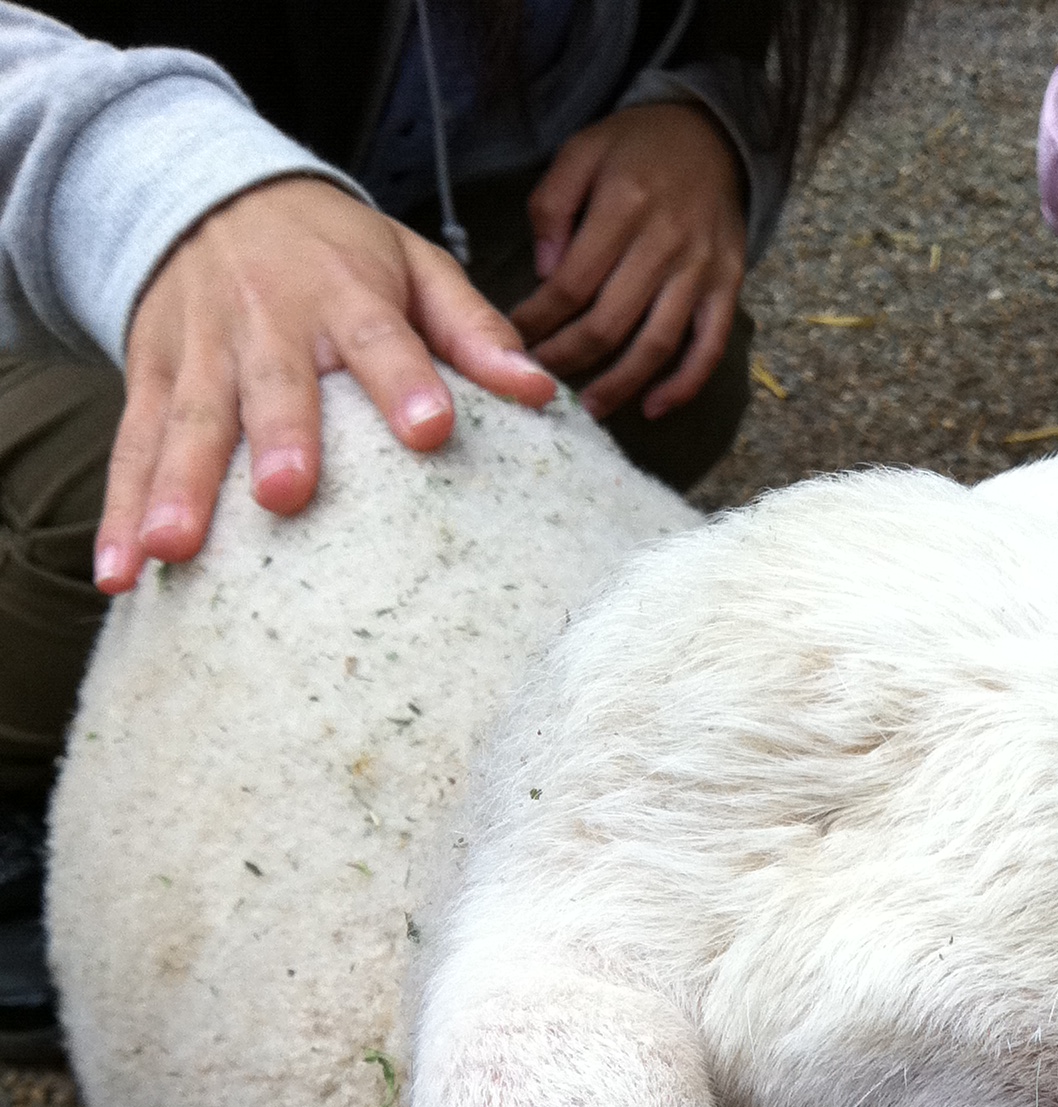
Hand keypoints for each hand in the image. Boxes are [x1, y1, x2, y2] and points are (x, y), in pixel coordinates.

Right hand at [98, 175, 556, 593]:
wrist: (213, 191)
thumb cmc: (337, 252)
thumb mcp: (412, 266)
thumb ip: (472, 330)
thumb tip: (545, 392)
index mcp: (346, 294)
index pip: (380, 338)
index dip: (403, 381)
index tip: (430, 430)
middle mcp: (268, 322)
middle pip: (274, 384)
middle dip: (277, 436)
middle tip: (285, 495)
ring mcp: (202, 351)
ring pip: (190, 423)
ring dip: (179, 486)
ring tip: (174, 548)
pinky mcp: (151, 377)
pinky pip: (133, 446)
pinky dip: (121, 507)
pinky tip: (119, 569)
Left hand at [511, 102, 745, 422]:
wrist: (710, 134)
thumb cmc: (636, 148)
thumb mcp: (581, 152)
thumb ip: (553, 205)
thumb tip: (544, 274)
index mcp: (624, 205)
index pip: (570, 283)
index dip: (539, 319)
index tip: (515, 337)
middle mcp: (666, 243)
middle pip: (609, 323)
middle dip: (568, 357)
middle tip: (540, 374)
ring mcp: (701, 271)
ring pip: (656, 345)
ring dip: (618, 385)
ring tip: (588, 407)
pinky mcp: (727, 288)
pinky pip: (708, 348)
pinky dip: (682, 386)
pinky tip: (652, 409)